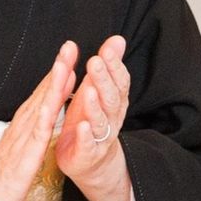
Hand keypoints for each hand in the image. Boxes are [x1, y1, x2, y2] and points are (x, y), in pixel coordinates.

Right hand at [0, 41, 77, 200]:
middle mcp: (27, 121)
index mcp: (29, 118)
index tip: (70, 49)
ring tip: (64, 66)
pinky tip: (53, 106)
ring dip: (53, 85)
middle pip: (45, 90)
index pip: (46, 89)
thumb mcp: (28, 138)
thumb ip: (39, 117)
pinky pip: (38, 134)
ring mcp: (26, 136)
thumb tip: (53, 97)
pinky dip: (47, 118)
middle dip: (58, 68)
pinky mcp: (27, 154)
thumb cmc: (8, 166)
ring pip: (42, 106)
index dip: (59, 68)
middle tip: (69, 46)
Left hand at [54, 35, 132, 200]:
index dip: (115, 67)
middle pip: (111, 99)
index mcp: (114, 101)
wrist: (90, 161)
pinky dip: (85, 136)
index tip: (107, 49)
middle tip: (95, 62)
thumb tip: (118, 39)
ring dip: (95, 106)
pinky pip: (88, 145)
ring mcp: (100, 137)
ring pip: (100, 122)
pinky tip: (81, 125)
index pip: (119, 82)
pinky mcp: (87, 153)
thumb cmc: (90, 118)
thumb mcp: (97, 89)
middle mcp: (111, 118)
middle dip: (104, 80)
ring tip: (88, 91)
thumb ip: (107, 66)